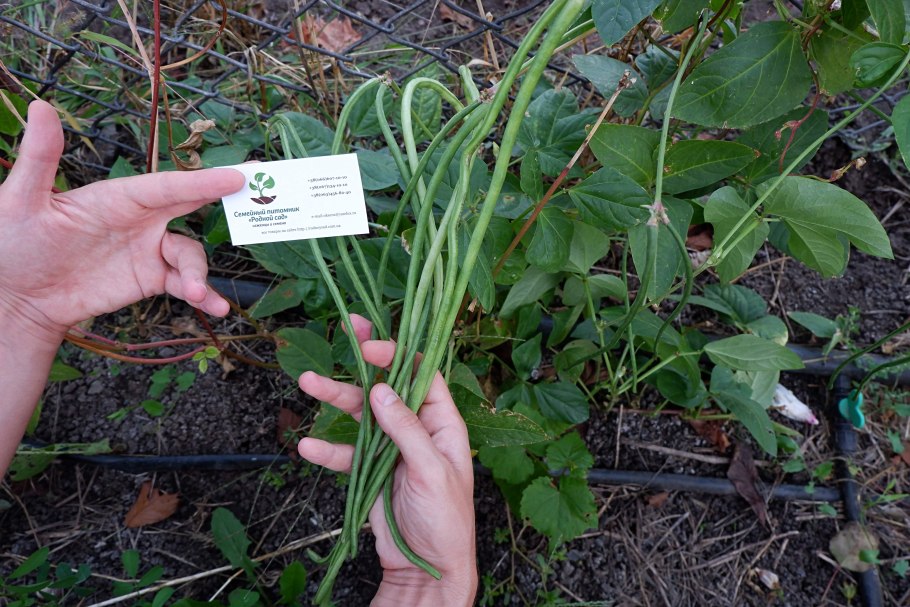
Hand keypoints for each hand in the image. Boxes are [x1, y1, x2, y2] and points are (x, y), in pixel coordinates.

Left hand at [0, 100, 244, 343]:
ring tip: (196, 295)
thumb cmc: (12, 244)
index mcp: (117, 197)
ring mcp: (148, 251)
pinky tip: (214, 308)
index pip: (167, 186)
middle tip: (261, 195)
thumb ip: (40, 158)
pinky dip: (204, 296)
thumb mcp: (20, 201)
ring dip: (199, 274)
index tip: (237, 176)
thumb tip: (41, 106)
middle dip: (225, 200)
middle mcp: (140, 220)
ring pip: (190, 255)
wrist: (16, 298)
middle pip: (191, 208)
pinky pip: (186, 285)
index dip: (203, 182)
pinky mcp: (150, 280)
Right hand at [298, 315, 476, 605]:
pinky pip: (346, 453)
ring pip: (361, 414)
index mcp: (443, 423)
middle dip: (364, 360)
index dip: (399, 354)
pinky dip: (327, 450)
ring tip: (306, 382)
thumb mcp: (432, 472)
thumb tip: (382, 390)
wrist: (427, 569)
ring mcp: (391, 449)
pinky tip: (306, 446)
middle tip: (344, 328)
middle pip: (387, 386)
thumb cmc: (446, 521)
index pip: (422, 375)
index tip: (371, 344)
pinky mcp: (371, 471)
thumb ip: (407, 430)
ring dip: (335, 398)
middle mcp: (417, 429)